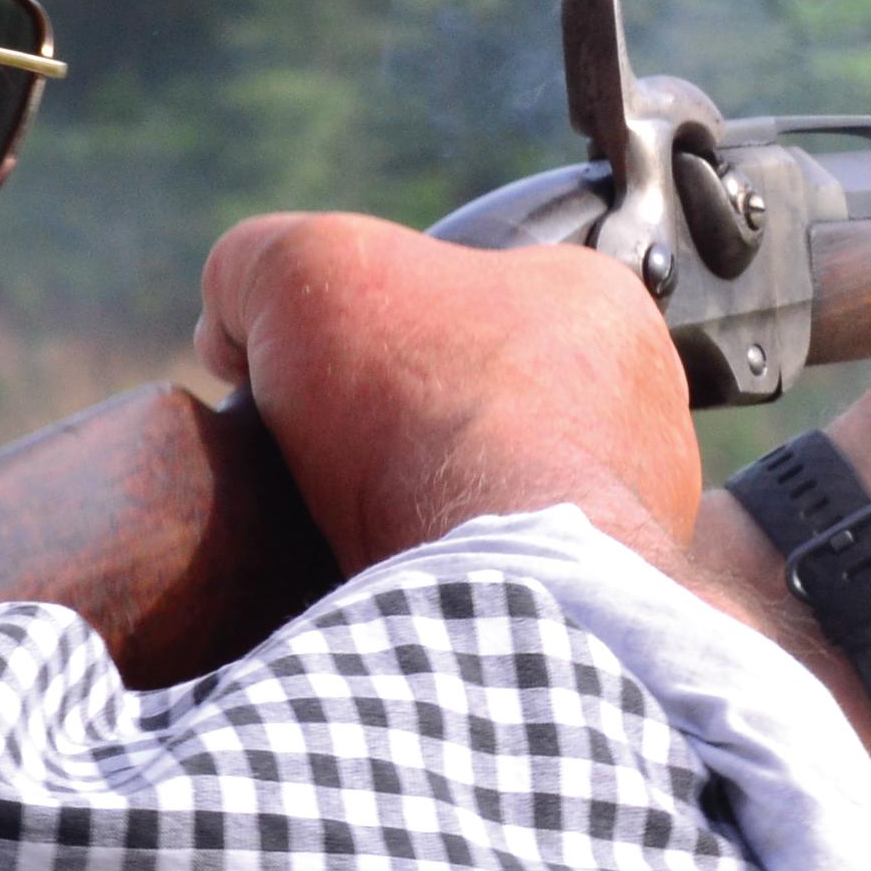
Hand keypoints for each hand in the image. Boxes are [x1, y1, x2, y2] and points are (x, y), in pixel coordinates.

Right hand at [199, 214, 702, 573]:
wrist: (484, 572)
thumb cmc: (420, 402)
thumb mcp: (299, 267)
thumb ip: (253, 265)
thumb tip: (231, 330)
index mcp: (598, 308)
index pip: (482, 295)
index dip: (384, 322)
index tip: (329, 364)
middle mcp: (640, 408)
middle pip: (493, 400)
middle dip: (411, 424)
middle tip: (339, 451)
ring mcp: (635, 514)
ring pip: (509, 494)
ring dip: (432, 505)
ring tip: (358, 522)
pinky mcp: (602, 604)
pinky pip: (516, 580)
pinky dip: (453, 578)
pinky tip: (395, 578)